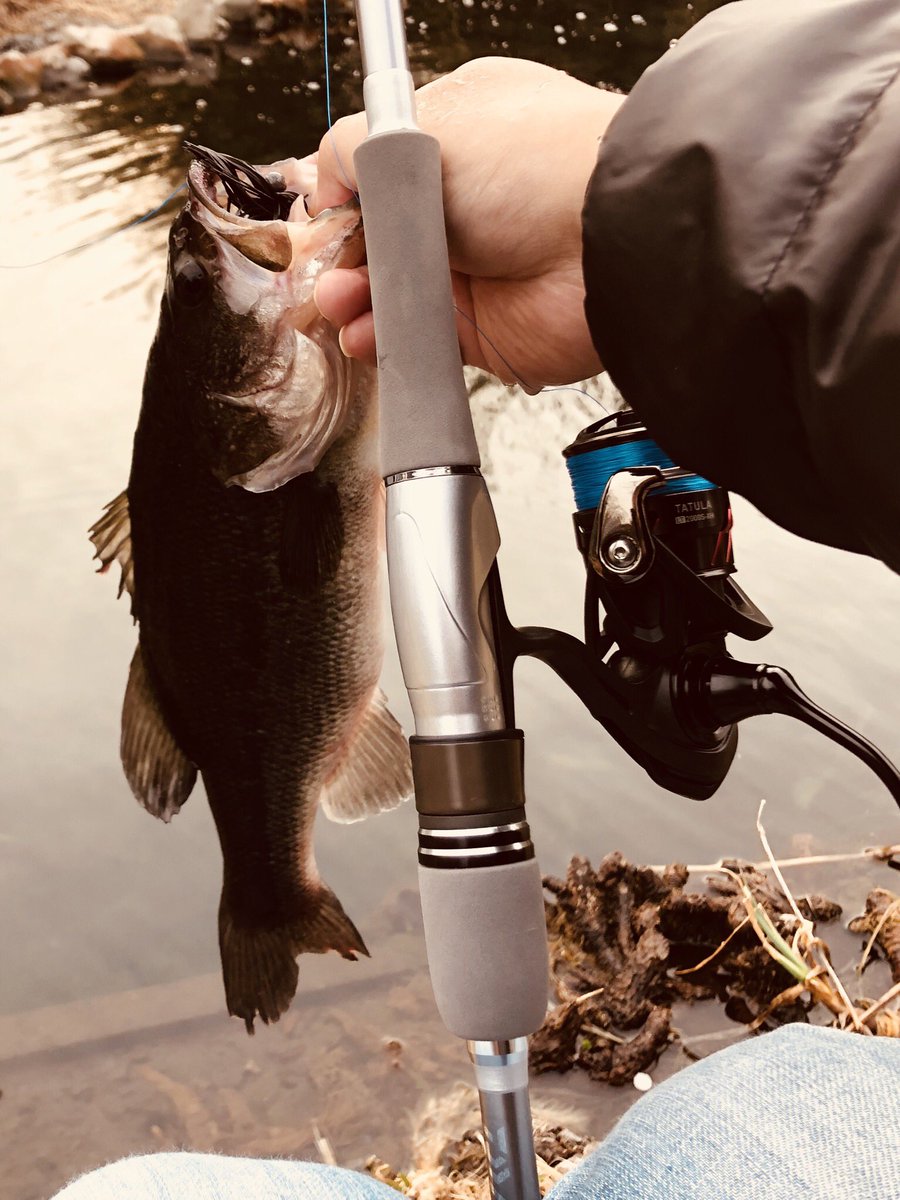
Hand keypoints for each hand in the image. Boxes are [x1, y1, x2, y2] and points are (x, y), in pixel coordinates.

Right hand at [310, 57, 623, 387]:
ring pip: (388, 293)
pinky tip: (367, 333)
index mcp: (452, 139)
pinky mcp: (478, 329)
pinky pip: (415, 337)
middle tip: (326, 270)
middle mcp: (461, 203)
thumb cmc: (536, 163)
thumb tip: (321, 183)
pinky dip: (384, 339)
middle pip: (374, 240)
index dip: (342, 201)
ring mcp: (470, 268)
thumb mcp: (424, 125)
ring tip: (341, 302)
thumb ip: (354, 148)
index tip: (321, 221)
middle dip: (341, 257)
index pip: (376, 174)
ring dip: (354, 300)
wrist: (606, 239)